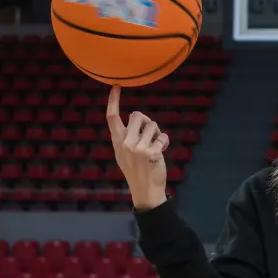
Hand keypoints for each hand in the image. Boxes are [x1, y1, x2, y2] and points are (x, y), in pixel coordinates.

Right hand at [106, 86, 170, 209]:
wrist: (145, 190)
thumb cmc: (136, 169)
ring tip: (154, 147)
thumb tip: (137, 116)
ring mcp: (138, 149)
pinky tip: (161, 153)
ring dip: (157, 134)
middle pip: (137, 115)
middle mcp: (125, 144)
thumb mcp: (124, 153)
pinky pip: (163, 137)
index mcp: (117, 142)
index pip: (112, 117)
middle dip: (146, 121)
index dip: (113, 101)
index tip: (116, 87)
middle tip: (148, 135)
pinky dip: (165, 142)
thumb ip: (127, 135)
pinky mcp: (152, 153)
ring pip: (152, 125)